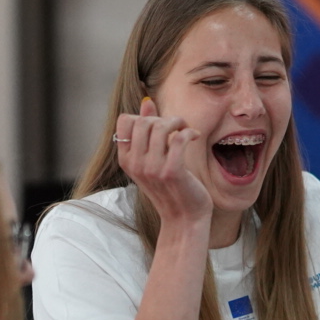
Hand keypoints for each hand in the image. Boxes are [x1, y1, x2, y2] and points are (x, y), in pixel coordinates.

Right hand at [115, 97, 210, 229]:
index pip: (125, 121)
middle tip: (176, 127)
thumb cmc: (170, 187)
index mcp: (126, 160)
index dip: (143, 116)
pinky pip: (178, 138)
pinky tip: (194, 137)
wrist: (184, 217)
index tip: (159, 125)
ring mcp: (152, 169)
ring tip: (185, 130)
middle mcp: (135, 164)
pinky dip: (189, 132)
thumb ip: (148, 131)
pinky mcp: (172, 172)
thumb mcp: (153, 158)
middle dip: (163, 118)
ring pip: (160, 127)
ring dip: (177, 122)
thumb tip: (147, 102)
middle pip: (143, 121)